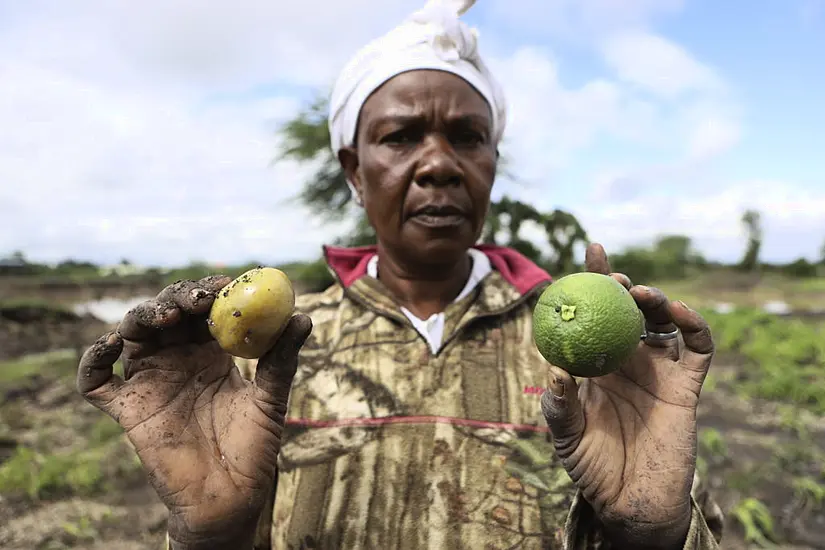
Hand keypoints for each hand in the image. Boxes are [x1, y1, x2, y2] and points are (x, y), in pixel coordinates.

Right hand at [76, 277, 311, 548]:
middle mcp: (177, 360)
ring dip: (142, 316)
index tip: (223, 285)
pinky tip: (112, 344)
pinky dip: (93, 358)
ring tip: (167, 317)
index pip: (202, 310)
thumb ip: (282, 360)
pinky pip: (96, 380)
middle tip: (196, 301)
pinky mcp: (127, 409)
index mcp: (211, 353)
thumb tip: (303, 317)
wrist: (230, 496)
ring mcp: (150, 381)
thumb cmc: (254, 448)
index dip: (208, 293)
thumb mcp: (272, 400)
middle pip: (166, 313)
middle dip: (176, 299)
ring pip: (132, 334)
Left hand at [541, 244, 713, 548]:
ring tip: (638, 293)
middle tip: (612, 276)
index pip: (595, 313)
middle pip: (629, 310)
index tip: (590, 250)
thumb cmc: (591, 466)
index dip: (594, 279)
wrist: (629, 501)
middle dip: (621, 284)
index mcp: (597, 363)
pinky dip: (694, 325)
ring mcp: (659, 371)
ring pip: (663, 321)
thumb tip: (559, 370)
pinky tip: (677, 312)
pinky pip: (698, 348)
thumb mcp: (565, 434)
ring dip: (655, 299)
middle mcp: (627, 360)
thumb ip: (560, 404)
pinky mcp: (686, 387)